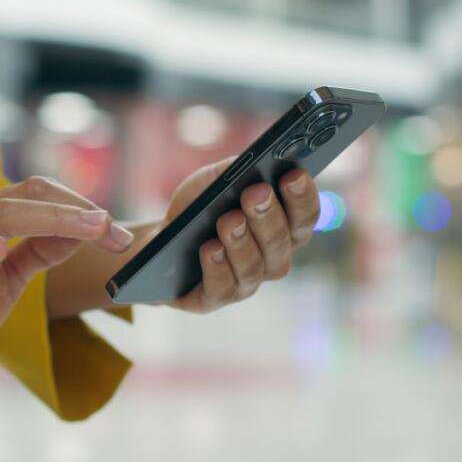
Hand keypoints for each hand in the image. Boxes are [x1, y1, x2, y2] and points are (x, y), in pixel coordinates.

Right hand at [0, 176, 134, 395]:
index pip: (41, 195)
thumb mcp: (9, 279)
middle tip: (115, 232)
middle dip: (78, 211)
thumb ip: (39, 252)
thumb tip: (82, 233)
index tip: (121, 237)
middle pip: (27, 196)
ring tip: (88, 228)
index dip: (84, 210)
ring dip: (49, 220)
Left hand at [165, 156, 320, 313]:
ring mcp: (244, 283)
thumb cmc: (195, 209)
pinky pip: (221, 289)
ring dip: (242, 243)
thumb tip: (255, 162)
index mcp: (283, 229)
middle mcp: (271, 259)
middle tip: (256, 193)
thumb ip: (236, 170)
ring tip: (228, 220)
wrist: (157, 240)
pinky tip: (210, 249)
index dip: (303, 197)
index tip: (293, 174)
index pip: (305, 217)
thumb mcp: (212, 182)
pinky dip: (217, 268)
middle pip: (281, 243)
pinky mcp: (212, 299)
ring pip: (253, 268)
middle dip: (268, 216)